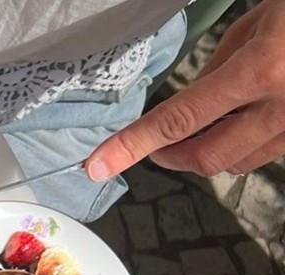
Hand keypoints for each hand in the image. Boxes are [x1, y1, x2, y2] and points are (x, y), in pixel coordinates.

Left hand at [86, 0, 284, 179]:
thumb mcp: (258, 20)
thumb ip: (220, 64)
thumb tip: (191, 99)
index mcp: (260, 72)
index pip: (179, 120)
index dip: (133, 145)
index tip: (97, 164)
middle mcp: (282, 107)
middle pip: (206, 157)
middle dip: (170, 156)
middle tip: (153, 145)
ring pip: (239, 162)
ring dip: (207, 152)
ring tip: (197, 129)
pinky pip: (267, 151)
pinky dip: (242, 144)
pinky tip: (239, 120)